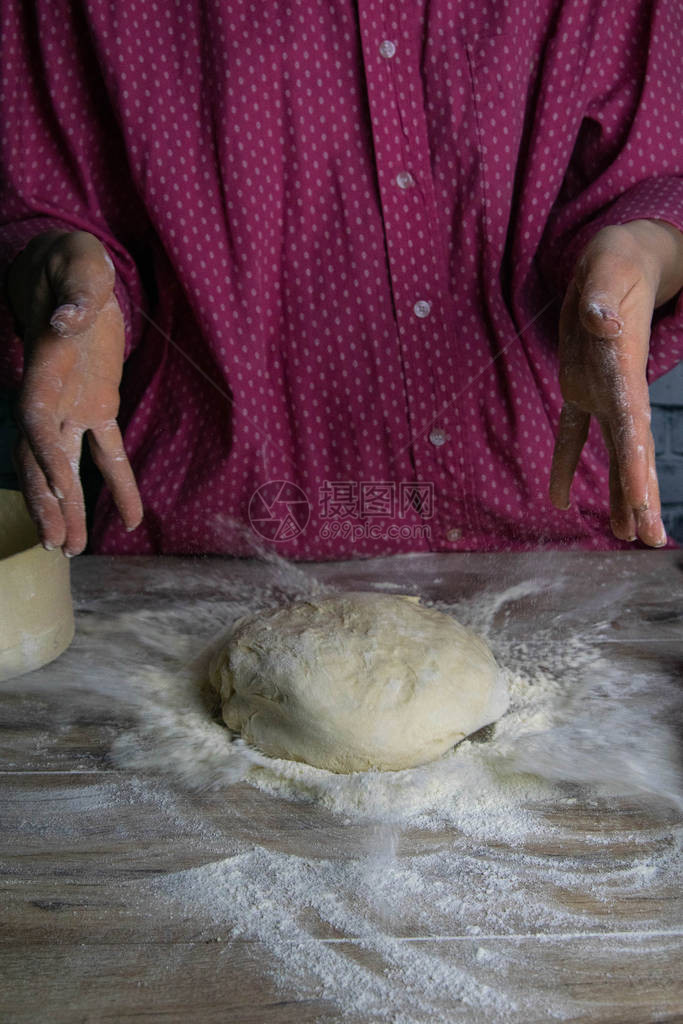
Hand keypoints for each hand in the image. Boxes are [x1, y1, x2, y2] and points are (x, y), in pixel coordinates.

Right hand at [6, 229, 142, 554]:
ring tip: (72, 549)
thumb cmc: (72, 264)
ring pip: (66, 465)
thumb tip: (69, 322)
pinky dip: (119, 485)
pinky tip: (131, 520)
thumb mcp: (79, 268)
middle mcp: (51, 394)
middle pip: (41, 457)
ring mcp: (72, 405)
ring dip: (69, 506)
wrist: (67, 270)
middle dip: (48, 500)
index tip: (58, 488)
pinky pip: (107, 453)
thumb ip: (78, 295)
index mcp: (44, 366)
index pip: (35, 418)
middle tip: (56, 544)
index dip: (43, 453)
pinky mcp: (98, 407)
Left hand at [549, 219, 682, 546]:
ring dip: (618, 491)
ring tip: (624, 534)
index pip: (634, 432)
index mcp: (624, 373)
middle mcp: (619, 391)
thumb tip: (601, 324)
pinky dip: (566, 464)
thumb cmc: (615, 261)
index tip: (645, 511)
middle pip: (632, 454)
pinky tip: (560, 500)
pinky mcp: (580, 387)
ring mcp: (602, 392)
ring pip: (611, 452)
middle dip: (641, 497)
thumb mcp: (607, 271)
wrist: (617, 260)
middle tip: (650, 541)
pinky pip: (573, 433)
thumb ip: (602, 300)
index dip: (638, 473)